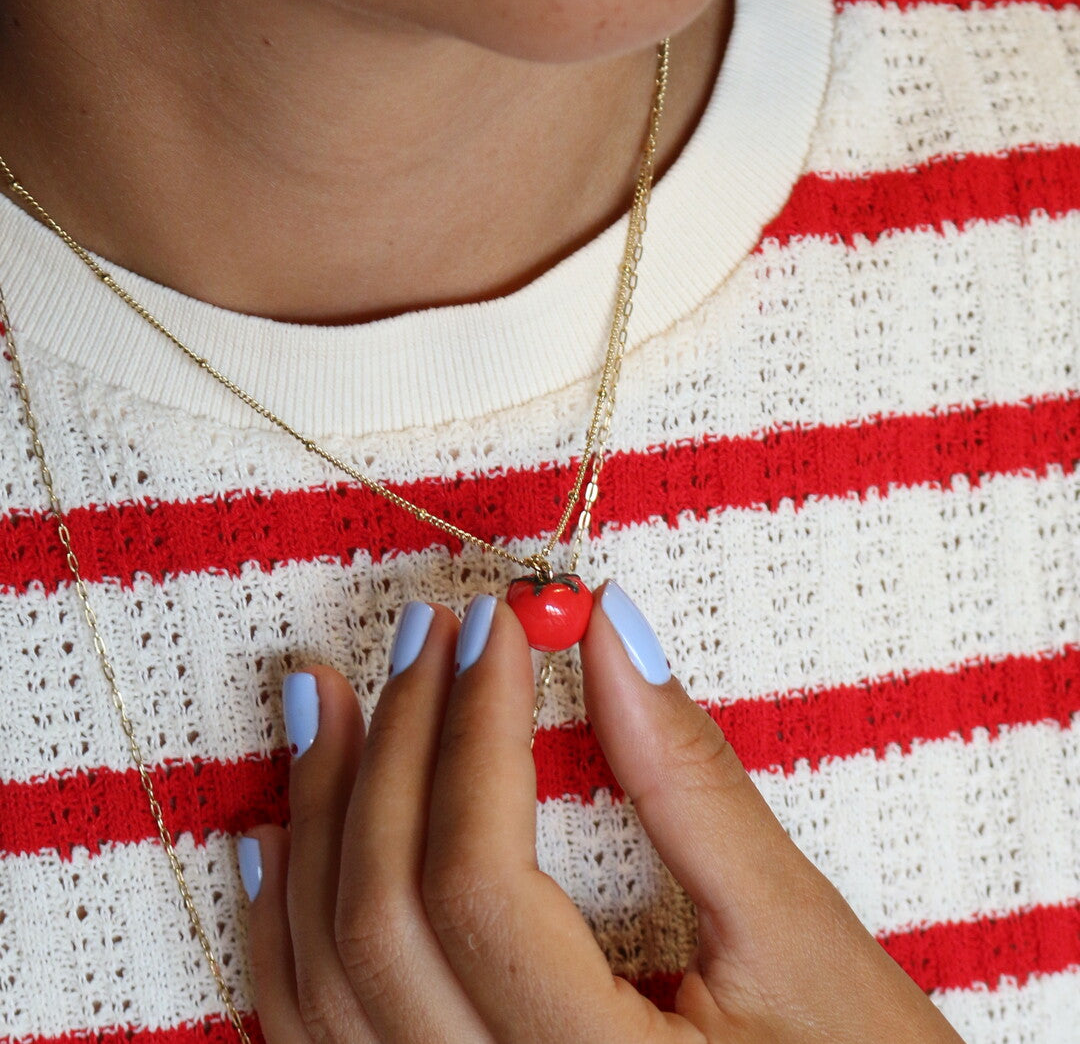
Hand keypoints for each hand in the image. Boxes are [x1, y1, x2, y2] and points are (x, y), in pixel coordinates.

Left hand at [240, 582, 964, 1041]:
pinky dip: (287, 932)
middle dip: (395, 751)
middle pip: (382, 921)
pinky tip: (280, 838)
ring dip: (319, 823)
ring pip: (323, 986)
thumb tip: (611, 628)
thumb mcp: (801, 939)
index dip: (474, 732)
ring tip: (328, 701)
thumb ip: (690, 782)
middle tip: (426, 634)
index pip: (479, 884)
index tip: (497, 627)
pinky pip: (320, 1040)